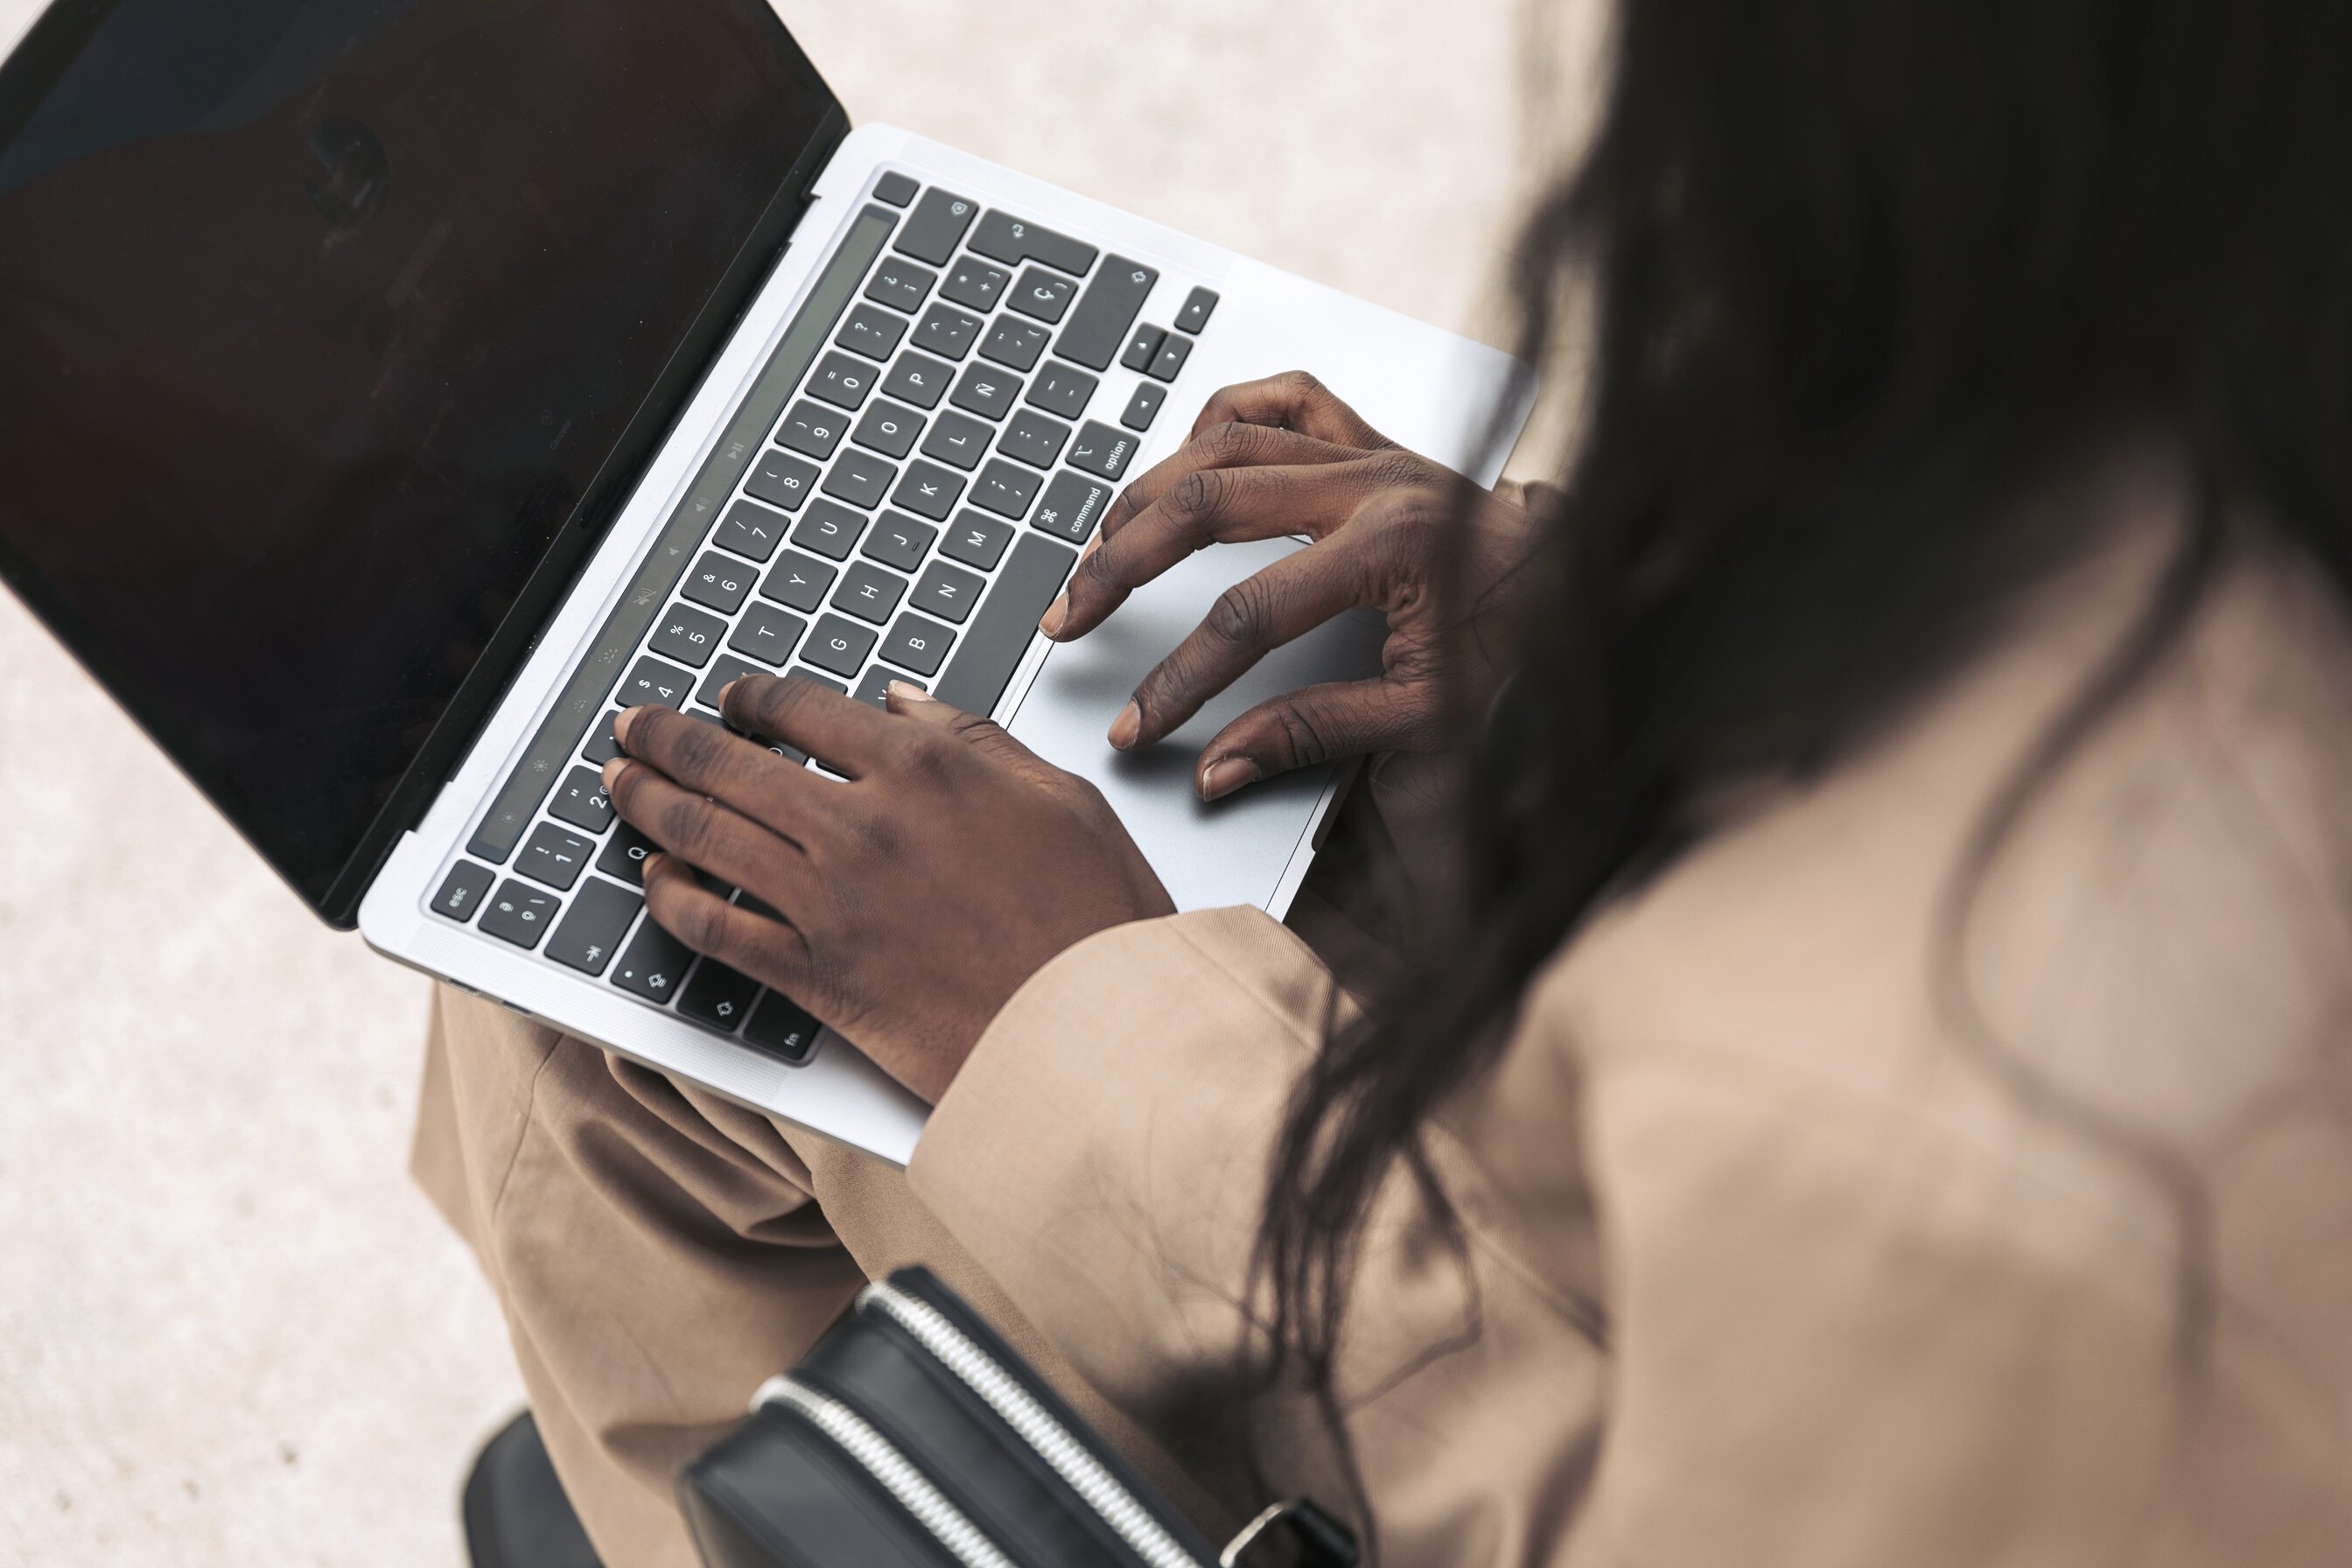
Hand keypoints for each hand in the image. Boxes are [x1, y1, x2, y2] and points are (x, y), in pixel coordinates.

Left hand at [601, 676, 1173, 1102]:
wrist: (1095, 1033)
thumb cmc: (1096, 922)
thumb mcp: (1062, 797)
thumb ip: (974, 741)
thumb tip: (902, 706)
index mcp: (925, 770)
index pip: (803, 710)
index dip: (752, 698)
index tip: (734, 700)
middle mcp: (864, 826)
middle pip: (730, 764)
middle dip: (668, 737)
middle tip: (636, 726)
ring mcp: (831, 903)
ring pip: (704, 837)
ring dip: (646, 802)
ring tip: (618, 782)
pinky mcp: (817, 976)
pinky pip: (715, 930)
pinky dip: (671, 901)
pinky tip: (653, 880)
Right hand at [1036, 371, 1544, 799]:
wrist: (1596, 582)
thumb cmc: (1526, 647)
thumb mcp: (1434, 719)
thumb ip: (1317, 736)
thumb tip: (1218, 769)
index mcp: (1393, 549)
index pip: (1249, 616)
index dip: (1180, 678)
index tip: (1135, 724)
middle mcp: (1374, 482)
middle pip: (1210, 504)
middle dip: (1124, 564)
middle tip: (1070, 616)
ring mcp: (1371, 450)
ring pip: (1225, 440)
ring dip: (1147, 490)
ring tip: (1095, 546)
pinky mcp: (1372, 439)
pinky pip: (1282, 399)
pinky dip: (1223, 417)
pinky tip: (1184, 455)